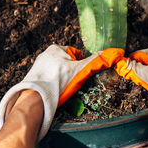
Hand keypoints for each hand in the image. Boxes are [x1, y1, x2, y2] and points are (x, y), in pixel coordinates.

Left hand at [0, 45, 124, 141]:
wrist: (35, 98)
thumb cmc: (58, 82)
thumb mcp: (80, 71)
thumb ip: (96, 62)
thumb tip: (114, 53)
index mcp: (56, 48)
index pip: (76, 55)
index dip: (80, 66)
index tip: (77, 76)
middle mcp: (45, 54)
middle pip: (68, 64)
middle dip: (71, 74)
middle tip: (70, 84)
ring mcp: (38, 65)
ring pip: (59, 72)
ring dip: (63, 80)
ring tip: (61, 89)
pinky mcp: (34, 76)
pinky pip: (49, 79)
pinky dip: (53, 85)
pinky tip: (53, 92)